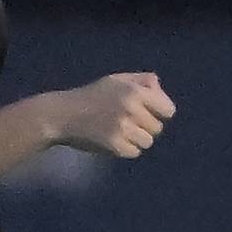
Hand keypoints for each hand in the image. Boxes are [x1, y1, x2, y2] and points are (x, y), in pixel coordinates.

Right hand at [53, 72, 174, 157]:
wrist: (63, 115)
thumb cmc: (91, 96)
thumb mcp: (117, 80)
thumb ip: (142, 81)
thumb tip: (160, 92)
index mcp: (135, 91)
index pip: (168, 110)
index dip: (159, 113)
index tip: (147, 114)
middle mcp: (132, 108)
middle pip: (157, 128)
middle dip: (145, 127)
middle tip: (127, 123)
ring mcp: (123, 128)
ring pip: (147, 142)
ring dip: (136, 140)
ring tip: (120, 133)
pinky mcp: (114, 145)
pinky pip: (134, 152)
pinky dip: (125, 149)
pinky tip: (112, 141)